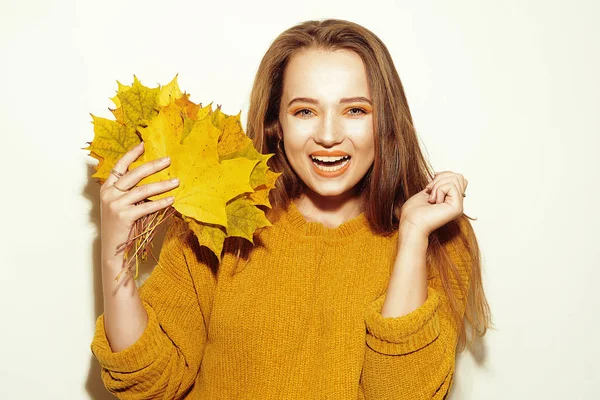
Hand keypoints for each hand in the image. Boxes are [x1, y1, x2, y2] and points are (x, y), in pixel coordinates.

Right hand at [99, 142, 179, 262]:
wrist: (112, 249)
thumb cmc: (120, 226)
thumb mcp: (120, 204)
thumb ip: (130, 192)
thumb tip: (153, 179)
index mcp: (107, 188)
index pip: (119, 165)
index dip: (132, 154)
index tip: (144, 144)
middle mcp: (109, 194)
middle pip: (133, 174)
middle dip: (153, 165)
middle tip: (169, 160)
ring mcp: (115, 204)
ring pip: (142, 190)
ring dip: (162, 185)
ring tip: (177, 181)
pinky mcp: (123, 216)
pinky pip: (146, 206)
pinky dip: (161, 203)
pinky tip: (172, 200)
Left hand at [396, 171, 467, 238]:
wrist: (411, 223)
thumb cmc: (413, 211)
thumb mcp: (427, 191)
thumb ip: (438, 184)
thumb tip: (440, 174)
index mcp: (451, 200)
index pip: (458, 178)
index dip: (444, 175)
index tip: (430, 184)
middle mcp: (457, 203)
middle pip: (459, 177)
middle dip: (441, 178)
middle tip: (430, 191)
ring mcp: (458, 206)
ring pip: (456, 179)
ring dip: (438, 185)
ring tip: (431, 198)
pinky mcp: (457, 207)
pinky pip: (451, 186)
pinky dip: (438, 190)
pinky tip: (433, 202)